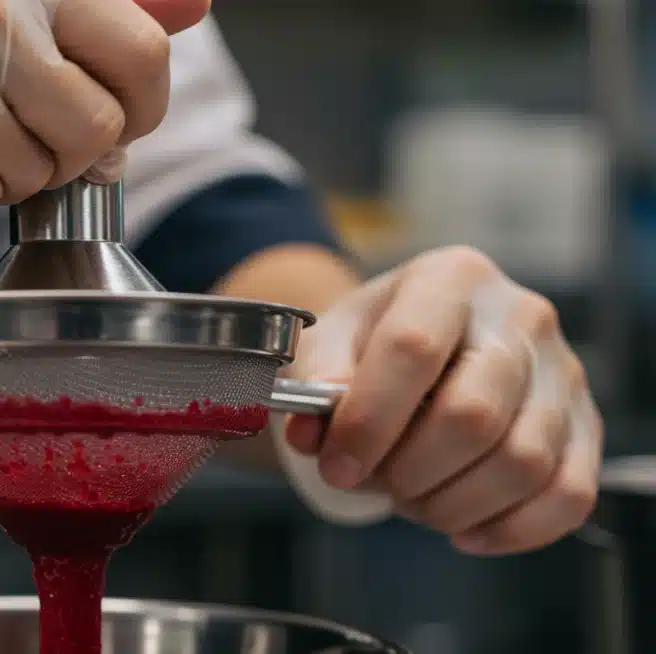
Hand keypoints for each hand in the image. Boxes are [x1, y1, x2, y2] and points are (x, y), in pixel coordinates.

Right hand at [0, 0, 207, 211]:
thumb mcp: (0, 6)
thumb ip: (92, 12)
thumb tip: (195, 6)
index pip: (144, 51)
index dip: (138, 107)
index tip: (108, 119)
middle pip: (98, 127)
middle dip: (69, 156)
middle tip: (23, 140)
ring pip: (38, 172)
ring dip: (8, 175)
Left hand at [284, 246, 602, 555]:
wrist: (420, 345)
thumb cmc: (371, 346)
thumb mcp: (328, 346)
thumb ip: (313, 385)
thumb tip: (310, 434)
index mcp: (450, 278)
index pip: (413, 349)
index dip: (369, 420)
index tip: (337, 467)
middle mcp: (519, 316)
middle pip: (472, 415)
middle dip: (409, 471)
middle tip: (376, 482)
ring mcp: (562, 371)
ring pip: (522, 462)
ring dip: (452, 503)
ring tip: (413, 498)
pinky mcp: (587, 425)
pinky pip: (569, 495)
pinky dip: (511, 528)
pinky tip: (464, 529)